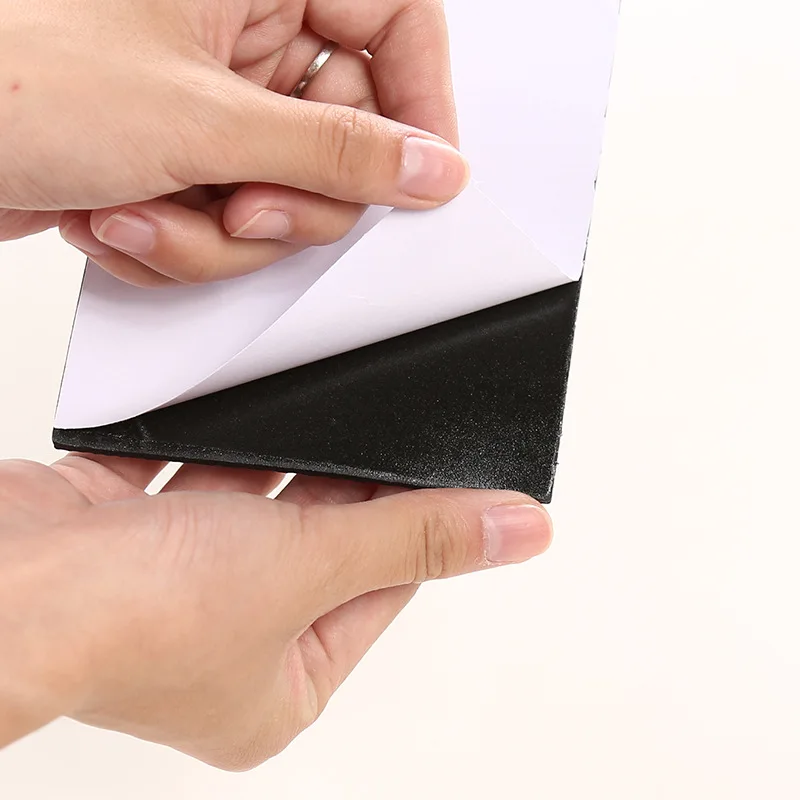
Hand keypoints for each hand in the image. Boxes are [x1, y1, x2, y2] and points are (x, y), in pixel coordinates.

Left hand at [0, 0, 465, 285]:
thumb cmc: (9, 76)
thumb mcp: (201, 122)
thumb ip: (337, 153)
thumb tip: (430, 168)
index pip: (396, 21)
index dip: (420, 105)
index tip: (419, 176)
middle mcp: (238, 25)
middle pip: (341, 132)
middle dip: (288, 199)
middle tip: (242, 210)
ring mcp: (210, 94)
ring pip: (284, 190)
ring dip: (217, 232)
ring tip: (145, 208)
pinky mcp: (182, 149)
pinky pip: (230, 215)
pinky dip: (180, 237)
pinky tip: (119, 213)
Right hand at [0, 456, 550, 768]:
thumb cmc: (128, 620)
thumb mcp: (307, 566)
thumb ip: (414, 537)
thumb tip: (518, 532)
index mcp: (276, 686)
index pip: (375, 591)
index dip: (410, 528)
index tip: (443, 475)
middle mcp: (222, 644)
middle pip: (310, 544)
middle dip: (341, 485)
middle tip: (382, 428)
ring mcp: (166, 587)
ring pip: (247, 504)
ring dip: (275, 460)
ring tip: (318, 407)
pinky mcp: (119, 534)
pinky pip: (182, 478)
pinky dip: (206, 446)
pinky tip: (232, 408)